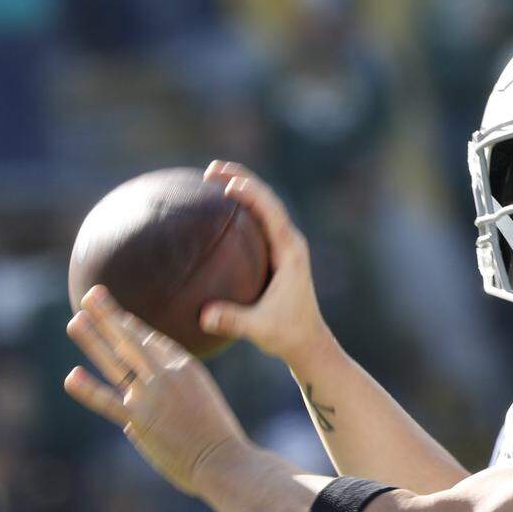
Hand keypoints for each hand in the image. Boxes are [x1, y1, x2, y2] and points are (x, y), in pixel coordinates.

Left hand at [64, 285, 249, 495]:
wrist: (224, 460)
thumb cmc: (218, 439)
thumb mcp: (201, 405)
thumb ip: (165, 407)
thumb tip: (129, 424)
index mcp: (186, 367)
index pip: (152, 340)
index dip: (130, 324)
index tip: (115, 314)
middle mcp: (167, 374)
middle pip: (131, 340)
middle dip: (109, 316)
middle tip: (91, 294)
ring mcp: (151, 395)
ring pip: (116, 361)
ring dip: (93, 339)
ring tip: (75, 321)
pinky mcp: (139, 419)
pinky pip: (107, 401)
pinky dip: (88, 389)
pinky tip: (72, 376)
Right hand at [199, 161, 330, 364]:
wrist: (308, 341)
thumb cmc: (288, 334)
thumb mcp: (259, 329)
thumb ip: (233, 320)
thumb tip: (204, 316)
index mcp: (290, 252)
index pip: (272, 213)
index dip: (252, 194)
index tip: (229, 184)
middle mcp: (290, 243)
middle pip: (267, 200)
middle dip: (241, 179)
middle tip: (210, 169)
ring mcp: (285, 246)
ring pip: (264, 207)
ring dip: (241, 188)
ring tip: (211, 177)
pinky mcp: (277, 253)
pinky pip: (259, 222)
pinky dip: (240, 209)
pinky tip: (216, 210)